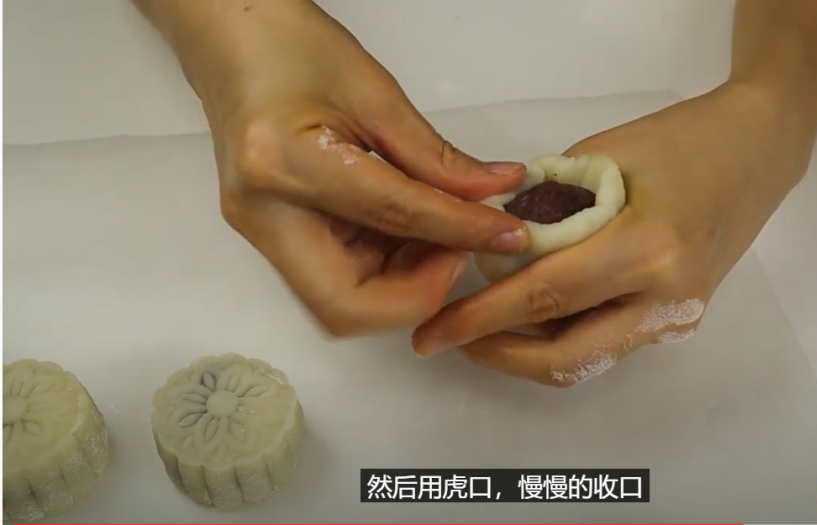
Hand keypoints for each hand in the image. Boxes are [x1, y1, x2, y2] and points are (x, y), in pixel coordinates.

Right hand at [157, 0, 528, 335]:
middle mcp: (264, 213)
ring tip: (441, 232)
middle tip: (461, 248)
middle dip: (418, 292)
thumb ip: (438, 157)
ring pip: (343, 302)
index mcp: (285, 164)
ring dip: (405, 282)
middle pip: (347, 305)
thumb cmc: (289, 47)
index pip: (393, 219)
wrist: (231, 40)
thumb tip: (496, 193)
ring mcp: (262, 232)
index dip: (461, 233)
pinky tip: (412, 229)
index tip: (506, 233)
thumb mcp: (376, 94)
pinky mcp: (273, 236)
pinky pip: (336, 278)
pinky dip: (385, 267)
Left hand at [412, 82, 815, 385]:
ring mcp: (677, 319)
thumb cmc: (682, 138)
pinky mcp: (678, 323)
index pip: (546, 296)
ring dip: (527, 351)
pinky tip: (531, 313)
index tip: (434, 331)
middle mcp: (667, 299)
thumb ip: (548, 210)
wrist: (757, 151)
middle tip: (450, 338)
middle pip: (567, 356)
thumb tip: (492, 247)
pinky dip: (561, 337)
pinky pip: (607, 343)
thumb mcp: (601, 158)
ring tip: (483, 323)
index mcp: (649, 248)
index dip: (481, 318)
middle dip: (498, 355)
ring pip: (586, 359)